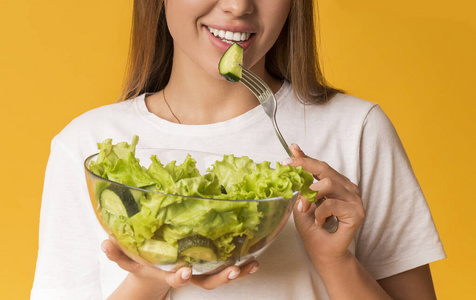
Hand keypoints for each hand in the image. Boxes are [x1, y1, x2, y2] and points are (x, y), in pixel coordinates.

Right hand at [101, 238, 259, 290]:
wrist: (155, 270)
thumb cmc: (144, 259)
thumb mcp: (128, 256)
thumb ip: (117, 251)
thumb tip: (105, 241)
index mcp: (165, 272)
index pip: (172, 277)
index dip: (178, 276)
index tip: (184, 272)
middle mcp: (184, 275)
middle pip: (200, 281)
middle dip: (217, 277)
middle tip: (232, 271)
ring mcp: (198, 273)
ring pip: (216, 277)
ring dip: (234, 272)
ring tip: (248, 265)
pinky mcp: (210, 267)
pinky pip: (227, 269)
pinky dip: (242, 266)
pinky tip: (255, 260)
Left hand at [282, 144, 364, 263]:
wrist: (324, 252)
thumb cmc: (313, 227)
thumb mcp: (302, 199)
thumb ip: (301, 180)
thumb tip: (293, 151)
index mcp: (337, 182)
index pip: (320, 165)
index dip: (303, 158)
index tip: (287, 155)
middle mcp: (348, 187)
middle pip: (325, 169)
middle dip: (304, 168)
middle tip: (287, 170)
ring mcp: (354, 198)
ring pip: (328, 184)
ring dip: (310, 196)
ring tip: (303, 209)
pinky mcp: (357, 212)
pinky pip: (332, 203)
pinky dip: (320, 212)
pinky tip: (319, 222)